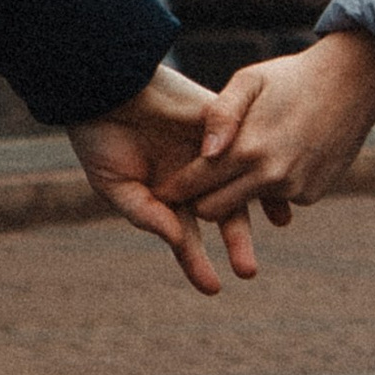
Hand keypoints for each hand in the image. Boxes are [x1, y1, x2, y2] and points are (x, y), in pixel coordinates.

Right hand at [69, 67, 260, 294]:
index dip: (197, 262)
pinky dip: (256, 164)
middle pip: (221, 214)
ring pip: (237, 183)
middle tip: (247, 271)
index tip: (213, 288)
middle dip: (236, 243)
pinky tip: (271, 180)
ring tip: (276, 225)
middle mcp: (191, 175)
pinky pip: (241, 144)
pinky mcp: (216, 121)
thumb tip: (177, 239)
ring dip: (253, 208)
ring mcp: (206, 149)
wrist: (101, 85)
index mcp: (165, 194)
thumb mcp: (114, 185)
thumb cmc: (99, 136)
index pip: (186, 235)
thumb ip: (145, 214)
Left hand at [161, 27, 374, 225]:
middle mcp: (271, 176)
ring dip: (238, 190)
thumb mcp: (249, 81)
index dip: (174, 188)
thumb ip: (220, 114)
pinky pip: (278, 198)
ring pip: (247, 204)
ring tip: (239, 161)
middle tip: (191, 183)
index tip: (157, 189)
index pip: (196, 185)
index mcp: (248, 148)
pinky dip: (271, 184)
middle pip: (214, 209)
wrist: (353, 82)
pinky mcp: (311, 194)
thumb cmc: (291, 76)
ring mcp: (294, 189)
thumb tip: (205, 153)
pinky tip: (279, 154)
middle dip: (199, 199)